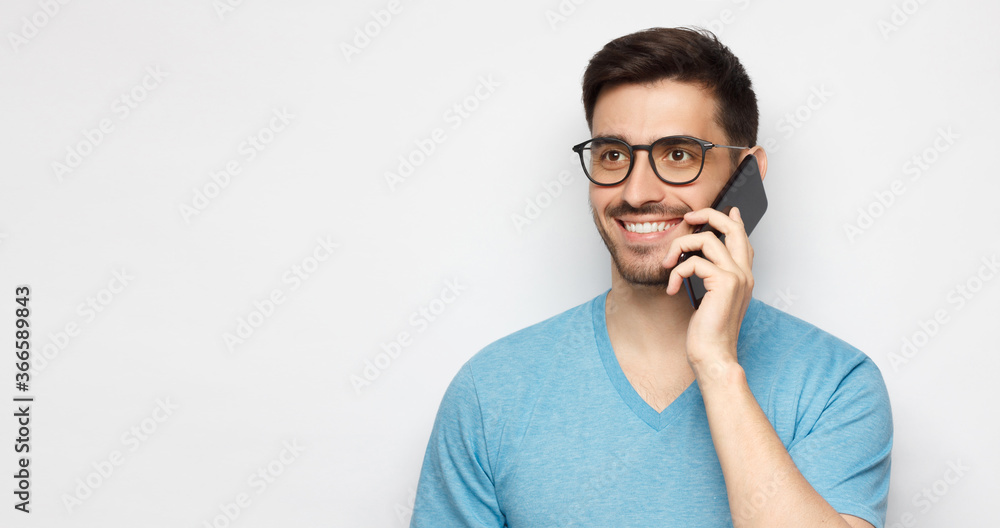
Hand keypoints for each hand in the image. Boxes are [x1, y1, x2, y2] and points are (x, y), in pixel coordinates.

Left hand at [661, 206, 754, 375]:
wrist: (713, 355)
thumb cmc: (708, 331)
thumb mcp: (710, 298)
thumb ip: (710, 275)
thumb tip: (699, 257)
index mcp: (744, 276)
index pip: (742, 237)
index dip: (730, 219)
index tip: (719, 210)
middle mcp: (745, 273)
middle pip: (731, 226)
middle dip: (707, 215)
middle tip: (687, 218)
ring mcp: (737, 276)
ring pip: (706, 240)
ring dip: (679, 248)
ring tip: (668, 265)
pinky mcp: (724, 283)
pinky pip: (694, 262)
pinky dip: (676, 273)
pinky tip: (672, 289)